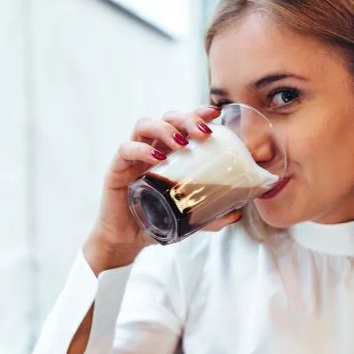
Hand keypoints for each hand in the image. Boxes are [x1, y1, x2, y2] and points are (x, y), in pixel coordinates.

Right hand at [85, 106, 241, 273]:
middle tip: (203, 133)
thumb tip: (237, 215)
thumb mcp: (188, 218)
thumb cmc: (155, 221)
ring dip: (166, 128)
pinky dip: (142, 149)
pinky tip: (157, 157)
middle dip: (186, 119)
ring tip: (181, 143)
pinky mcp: (116, 168)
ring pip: (145, 124)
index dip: (198, 113)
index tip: (216, 113)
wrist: (127, 240)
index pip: (182, 124)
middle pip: (166, 117)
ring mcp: (133, 157)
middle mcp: (150, 149)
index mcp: (168, 153)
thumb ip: (210, 216)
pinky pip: (126, 149)